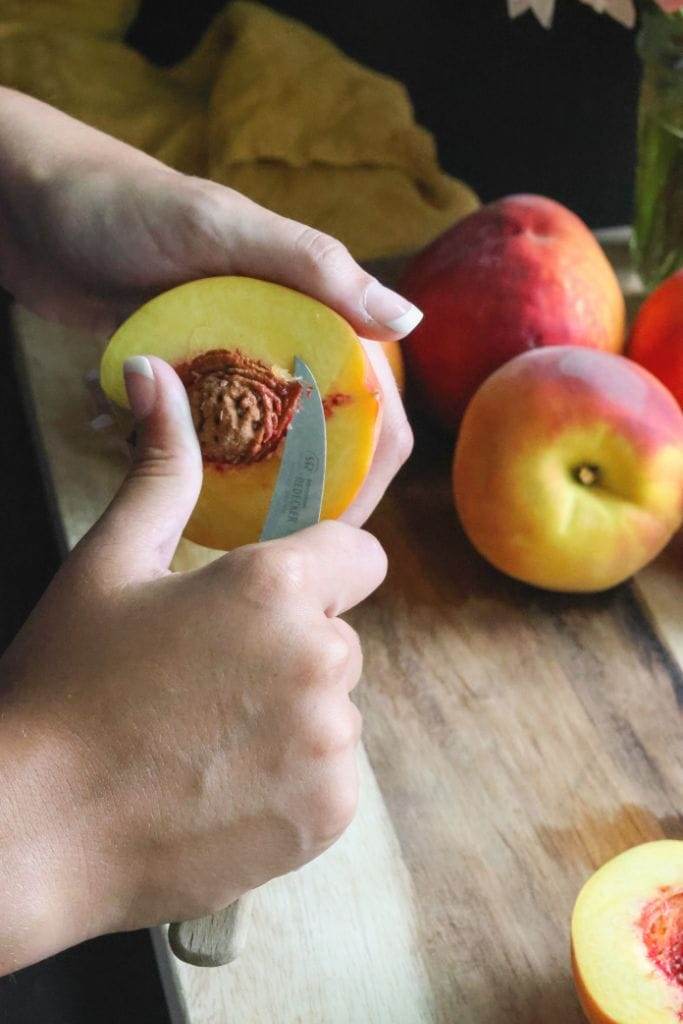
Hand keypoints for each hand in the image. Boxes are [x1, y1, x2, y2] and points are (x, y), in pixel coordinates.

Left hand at [0, 88, 415, 521]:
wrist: (32, 203)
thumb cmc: (124, 202)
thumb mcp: (222, 226)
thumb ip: (313, 267)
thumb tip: (408, 321)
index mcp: (307, 299)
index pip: (371, 385)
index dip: (373, 446)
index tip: (347, 504)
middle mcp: (277, 332)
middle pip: (324, 424)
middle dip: (313, 478)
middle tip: (282, 528)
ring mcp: (227, 356)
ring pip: (264, 435)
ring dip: (251, 474)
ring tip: (233, 517)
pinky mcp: (182, 374)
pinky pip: (203, 428)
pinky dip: (190, 452)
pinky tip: (169, 477)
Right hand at [0, 358, 386, 972]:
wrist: (38, 831)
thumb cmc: (66, 688)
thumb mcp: (109, 563)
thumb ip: (160, 466)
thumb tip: (155, 374)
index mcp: (276, 585)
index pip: (360, 552)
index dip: (322, 567)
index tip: (275, 593)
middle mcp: (321, 658)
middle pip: (339, 635)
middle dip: (290, 645)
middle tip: (206, 677)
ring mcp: (332, 741)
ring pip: (335, 705)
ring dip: (290, 714)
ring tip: (205, 736)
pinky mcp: (331, 810)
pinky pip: (333, 773)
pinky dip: (293, 778)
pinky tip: (221, 784)